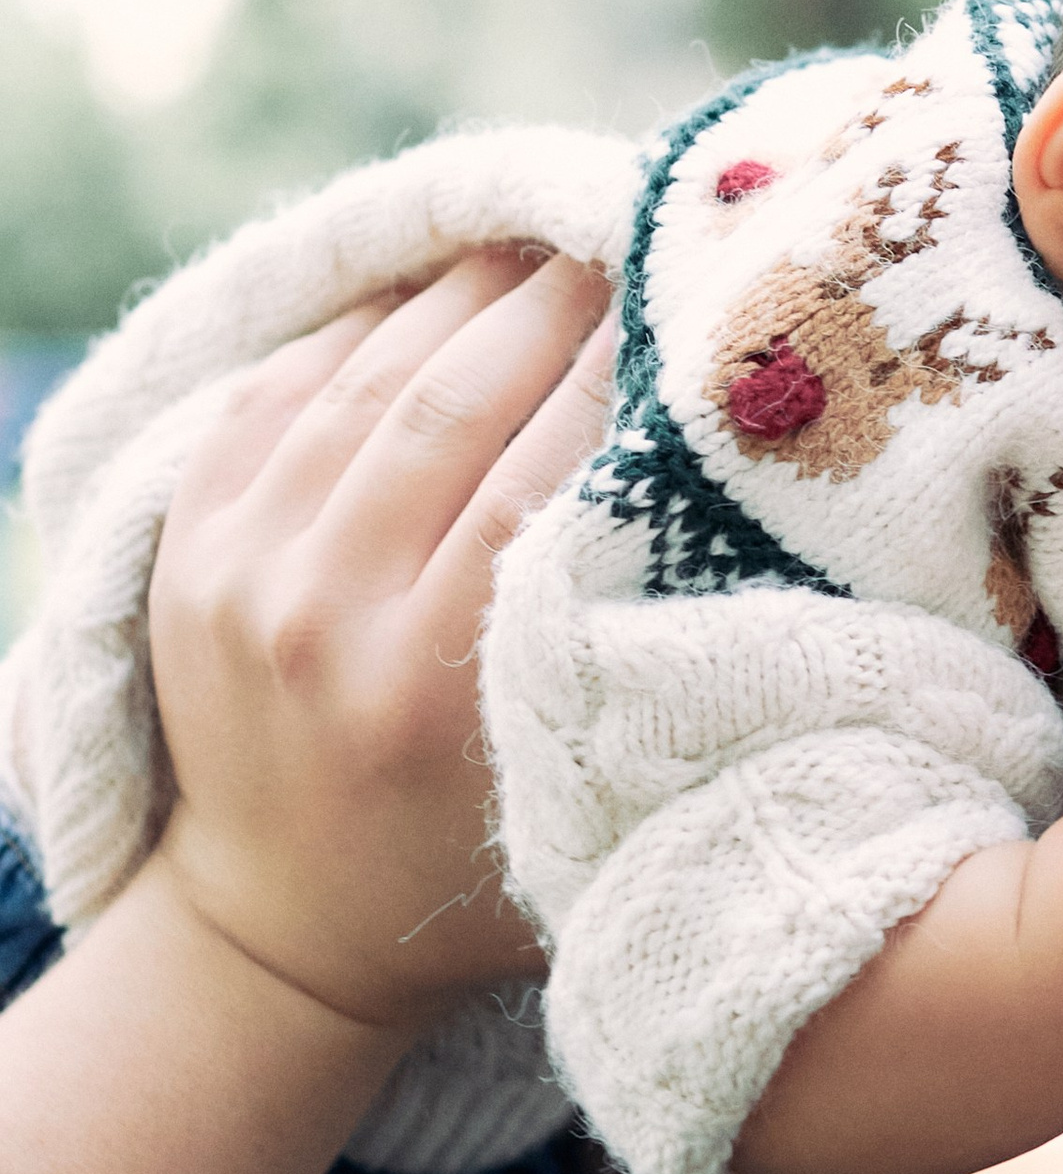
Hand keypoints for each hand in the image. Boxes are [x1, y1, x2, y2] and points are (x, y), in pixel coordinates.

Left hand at [147, 249, 614, 1032]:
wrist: (281, 931)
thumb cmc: (472, 879)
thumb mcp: (590, 812)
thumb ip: (655, 688)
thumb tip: (761, 538)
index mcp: (433, 694)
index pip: (536, 481)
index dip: (616, 377)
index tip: (688, 309)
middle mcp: (323, 622)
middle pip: (448, 406)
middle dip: (547, 307)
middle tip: (628, 241)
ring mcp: (241, 577)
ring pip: (362, 381)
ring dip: (458, 296)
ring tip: (540, 245)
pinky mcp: (190, 550)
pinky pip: (277, 395)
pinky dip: (358, 331)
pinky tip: (431, 292)